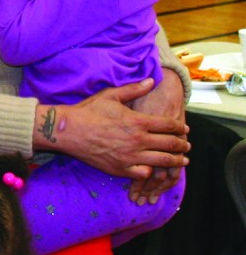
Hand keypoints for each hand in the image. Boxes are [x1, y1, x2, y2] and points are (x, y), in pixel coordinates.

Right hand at [35, 78, 188, 177]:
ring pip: (161, 161)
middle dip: (181, 145)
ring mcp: (129, 156)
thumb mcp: (110, 96)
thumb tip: (152, 81)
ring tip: (181, 161)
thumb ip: (133, 89)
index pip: (168, 125)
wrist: (67, 131)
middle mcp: (138, 140)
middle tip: (186, 145)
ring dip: (174, 161)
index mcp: (138, 122)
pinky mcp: (119, 169)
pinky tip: (152, 168)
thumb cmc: (88, 111)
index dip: (180, 127)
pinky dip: (150, 171)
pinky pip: (142, 173)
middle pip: (170, 144)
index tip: (185, 129)